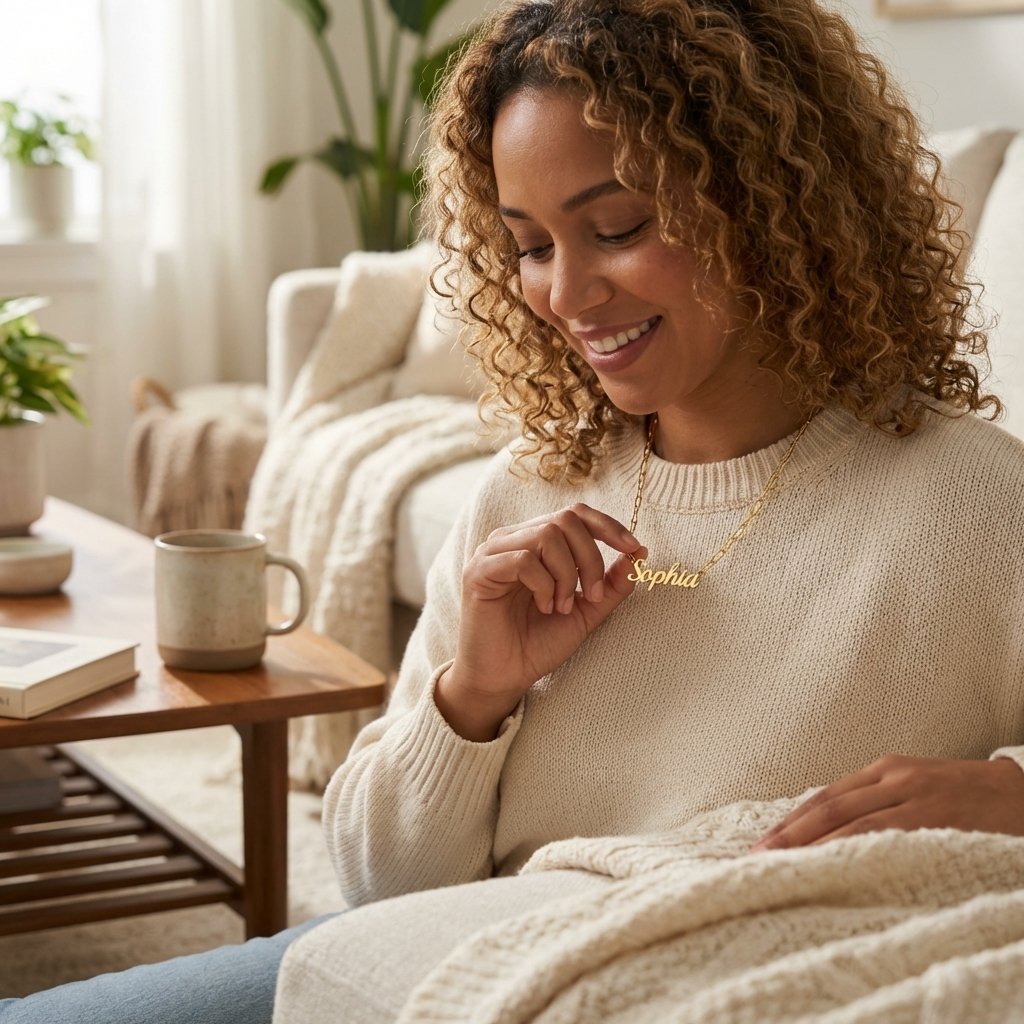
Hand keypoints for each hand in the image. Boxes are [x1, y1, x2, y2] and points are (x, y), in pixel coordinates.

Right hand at [436, 503, 644, 740]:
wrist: (504, 678)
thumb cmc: (538, 644)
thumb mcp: (586, 611)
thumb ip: (611, 583)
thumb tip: (639, 553)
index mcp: (536, 543)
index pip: (575, 514)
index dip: (607, 526)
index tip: (633, 548)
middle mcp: (513, 539)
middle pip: (565, 520)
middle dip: (591, 558)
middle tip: (592, 596)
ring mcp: (493, 552)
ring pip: (546, 535)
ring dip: (567, 575)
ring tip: (561, 607)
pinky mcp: (479, 571)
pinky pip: (523, 560)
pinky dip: (544, 584)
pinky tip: (543, 607)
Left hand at [751, 754, 1023, 851]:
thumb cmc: (970, 800)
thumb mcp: (920, 792)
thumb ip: (881, 807)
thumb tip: (831, 835)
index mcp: (885, 770)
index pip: (824, 798)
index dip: (790, 822)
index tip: (761, 845)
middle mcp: (893, 776)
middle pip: (826, 806)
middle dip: (788, 834)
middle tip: (756, 858)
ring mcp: (914, 794)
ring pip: (847, 821)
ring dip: (809, 845)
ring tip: (780, 866)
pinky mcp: (935, 815)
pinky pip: (882, 833)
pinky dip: (849, 849)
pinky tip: (828, 866)